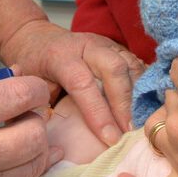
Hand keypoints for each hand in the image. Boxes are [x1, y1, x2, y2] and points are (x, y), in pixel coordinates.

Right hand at [0, 77, 62, 176]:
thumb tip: (15, 73)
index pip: (18, 96)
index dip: (34, 88)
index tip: (34, 88)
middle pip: (32, 132)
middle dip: (34, 120)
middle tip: (24, 114)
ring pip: (34, 160)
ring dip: (37, 144)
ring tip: (23, 133)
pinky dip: (34, 165)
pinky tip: (34, 153)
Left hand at [2, 20, 144, 145]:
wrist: (38, 38)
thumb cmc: (33, 66)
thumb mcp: (30, 85)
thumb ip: (45, 105)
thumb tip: (62, 135)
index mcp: (61, 56)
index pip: (83, 84)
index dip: (98, 113)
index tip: (110, 138)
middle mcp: (88, 46)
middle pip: (115, 70)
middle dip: (125, 104)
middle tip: (130, 131)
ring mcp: (108, 45)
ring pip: (131, 67)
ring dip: (140, 96)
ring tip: (143, 122)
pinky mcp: (121, 49)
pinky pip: (139, 67)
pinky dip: (145, 87)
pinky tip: (147, 106)